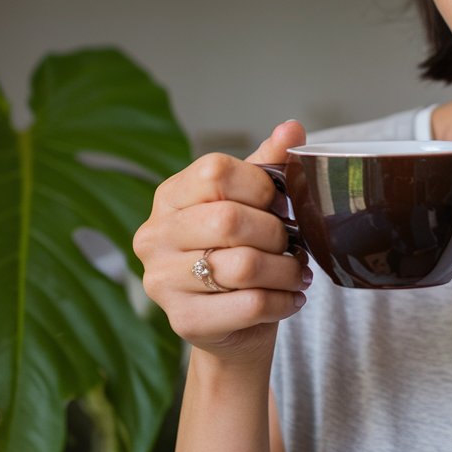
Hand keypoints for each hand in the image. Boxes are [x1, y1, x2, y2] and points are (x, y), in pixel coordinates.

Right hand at [134, 120, 310, 367]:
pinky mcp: (184, 320)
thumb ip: (269, 163)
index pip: (214, 172)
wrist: (231, 324)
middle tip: (292, 244)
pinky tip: (291, 297)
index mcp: (170, 196)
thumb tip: (291, 128)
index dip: (258, 186)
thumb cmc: (242, 249)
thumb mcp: (253, 201)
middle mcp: (155, 236)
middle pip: (228, 219)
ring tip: (297, 272)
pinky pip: (249, 304)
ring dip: (286, 270)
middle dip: (276, 232)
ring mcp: (162, 281)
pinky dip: (283, 300)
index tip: (276, 203)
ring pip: (243, 265)